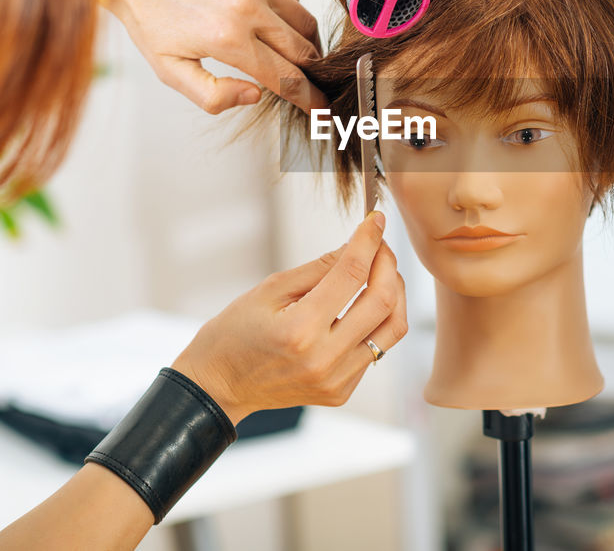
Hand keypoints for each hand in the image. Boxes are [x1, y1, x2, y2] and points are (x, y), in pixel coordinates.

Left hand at [96, 0, 327, 113]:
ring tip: (283, 49)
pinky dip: (287, 9)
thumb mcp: (168, 70)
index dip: (308, 99)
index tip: (320, 109)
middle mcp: (247, 4)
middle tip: (304, 81)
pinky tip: (264, 14)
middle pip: (304, 50)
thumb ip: (212, 96)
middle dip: (309, 72)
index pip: (287, 78)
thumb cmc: (148, 14)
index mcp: (226, 38)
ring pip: (304, 20)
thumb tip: (256, 96)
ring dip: (301, 41)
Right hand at [171, 212, 406, 422]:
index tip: (375, 221)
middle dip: (388, 264)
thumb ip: (319, 267)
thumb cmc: (235, 334)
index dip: (368, 241)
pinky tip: (362, 306)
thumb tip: (356, 245)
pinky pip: (377, 350)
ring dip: (394, 294)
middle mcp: (324, 359)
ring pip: (392, 329)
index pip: (351, 275)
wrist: (218, 386)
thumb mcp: (269, 290)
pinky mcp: (341, 391)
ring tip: (380, 274)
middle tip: (380, 246)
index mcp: (300, 330)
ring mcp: (336, 380)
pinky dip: (377, 322)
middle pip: (383, 302)